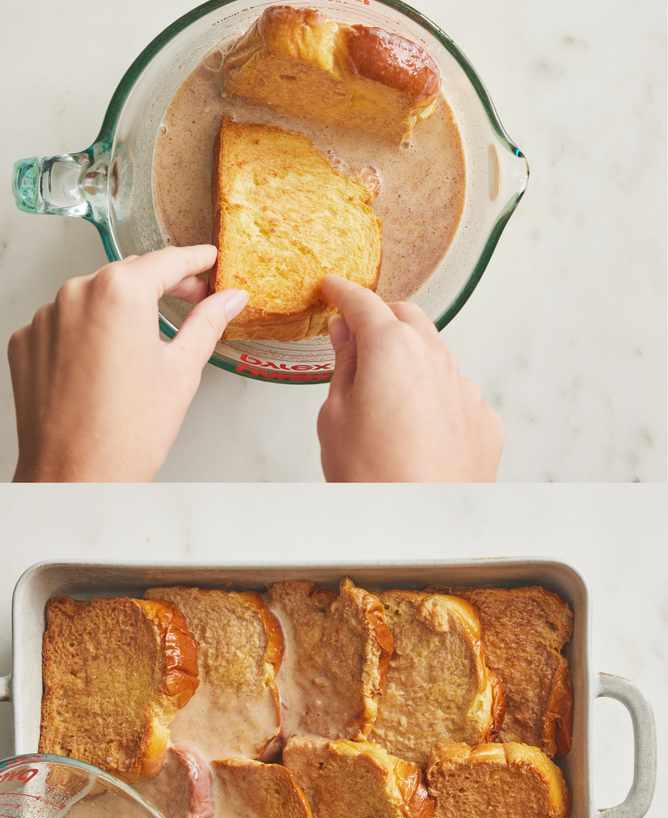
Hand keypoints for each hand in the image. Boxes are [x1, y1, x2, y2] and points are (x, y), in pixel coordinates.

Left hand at [7, 245, 248, 481]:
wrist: (73, 478)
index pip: (166, 261)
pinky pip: (60, 326)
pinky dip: (81, 334)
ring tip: (142, 342)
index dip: (194, 260)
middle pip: (126, 276)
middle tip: (191, 298)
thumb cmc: (130, 432)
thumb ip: (207, 323)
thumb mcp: (181, 371)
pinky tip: (101, 364)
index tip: (208, 259)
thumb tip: (230, 297)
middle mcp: (74, 293)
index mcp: (119, 291)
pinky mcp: (23, 344)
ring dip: (116, 311)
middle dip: (158, 284)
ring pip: (89, 300)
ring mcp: (42, 319)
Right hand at [317, 275, 502, 481]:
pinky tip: (413, 425)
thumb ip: (344, 366)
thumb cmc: (369, 478)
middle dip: (382, 318)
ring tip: (383, 390)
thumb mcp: (334, 416)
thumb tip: (346, 335)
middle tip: (355, 335)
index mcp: (392, 350)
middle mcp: (436, 359)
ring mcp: (466, 390)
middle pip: (409, 318)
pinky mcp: (484, 421)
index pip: (365, 304)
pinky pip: (455, 392)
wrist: (419, 530)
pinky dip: (433, 394)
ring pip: (436, 354)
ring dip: (410, 357)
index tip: (332, 287)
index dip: (344, 293)